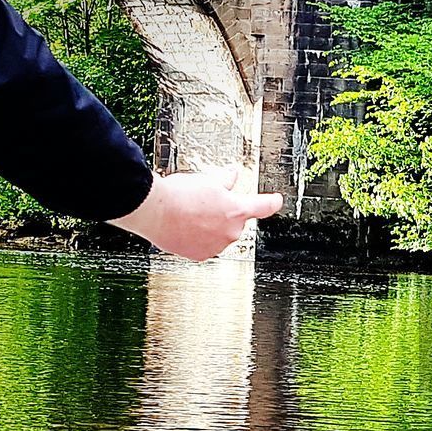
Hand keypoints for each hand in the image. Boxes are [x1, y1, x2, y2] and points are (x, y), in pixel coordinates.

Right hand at [109, 167, 283, 261]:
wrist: (155, 211)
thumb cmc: (179, 196)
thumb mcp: (207, 180)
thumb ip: (225, 180)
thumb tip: (232, 175)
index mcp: (237, 210)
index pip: (263, 206)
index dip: (272, 202)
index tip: (276, 201)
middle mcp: (231, 231)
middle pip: (235, 220)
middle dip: (223, 212)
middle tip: (204, 203)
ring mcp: (216, 245)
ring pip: (219, 234)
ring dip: (210, 226)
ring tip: (190, 214)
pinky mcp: (200, 255)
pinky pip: (204, 245)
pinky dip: (197, 238)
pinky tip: (185, 227)